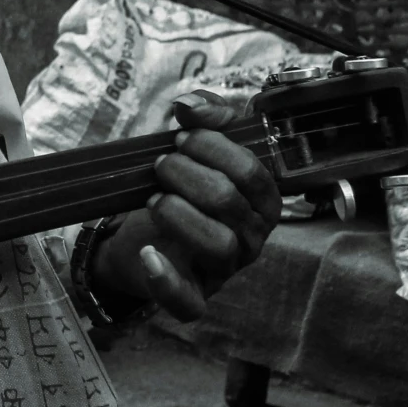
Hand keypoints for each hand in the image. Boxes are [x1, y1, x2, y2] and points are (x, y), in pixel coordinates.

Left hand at [89, 91, 279, 320]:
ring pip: (218, 245)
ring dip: (180, 214)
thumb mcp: (197, 150)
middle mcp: (251, 237)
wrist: (145, 237)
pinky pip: (188, 302)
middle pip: (230, 202)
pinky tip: (148, 254)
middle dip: (188, 174)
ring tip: (154, 199)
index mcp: (261, 201)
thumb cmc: (183, 191)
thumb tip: (189, 104)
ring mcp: (224, 270)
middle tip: (160, 165)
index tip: (180, 137)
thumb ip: (205, 119)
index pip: (252, 171)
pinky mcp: (192, 296)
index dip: (214, 148)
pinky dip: (166, 280)